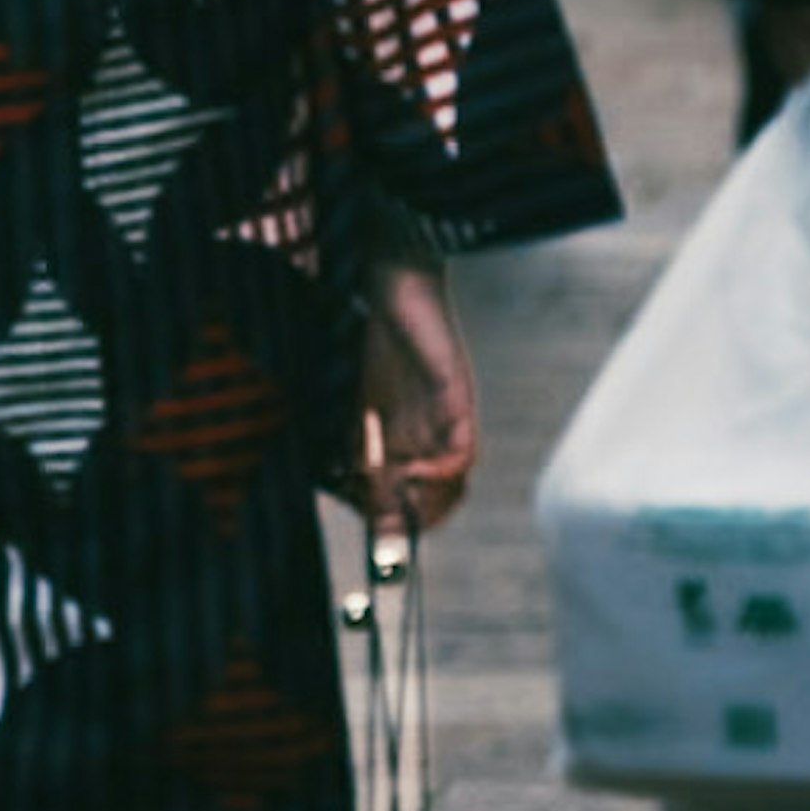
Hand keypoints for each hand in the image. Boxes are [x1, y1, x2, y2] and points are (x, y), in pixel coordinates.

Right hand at [359, 253, 478, 538]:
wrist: (387, 280)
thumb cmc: (365, 332)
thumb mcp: (350, 402)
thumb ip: (351, 446)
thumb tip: (346, 494)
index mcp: (403, 436)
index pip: (408, 495)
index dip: (390, 518)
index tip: (368, 530)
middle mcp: (431, 435)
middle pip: (436, 499)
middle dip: (409, 521)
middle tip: (384, 530)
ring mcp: (446, 420)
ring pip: (454, 485)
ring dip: (428, 505)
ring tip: (398, 506)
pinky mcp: (457, 402)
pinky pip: (463, 453)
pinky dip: (441, 474)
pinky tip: (413, 474)